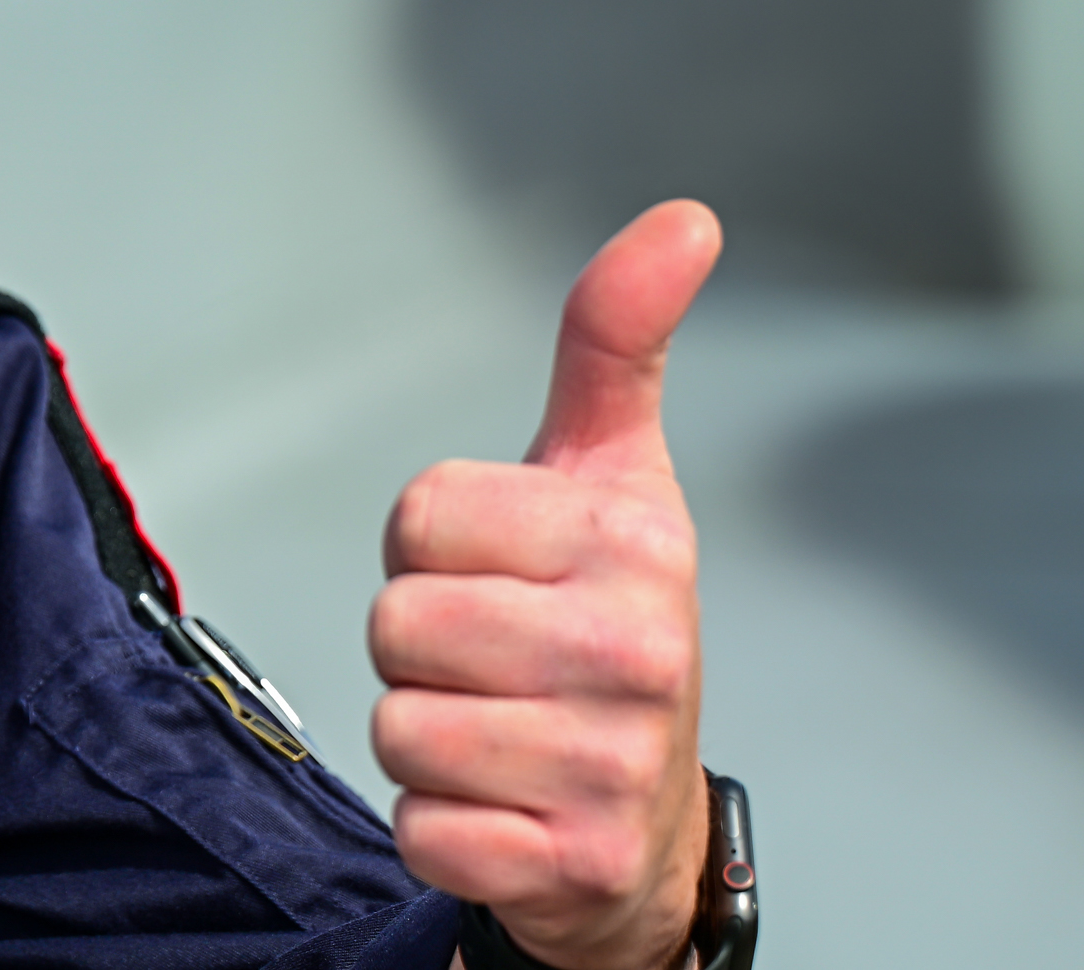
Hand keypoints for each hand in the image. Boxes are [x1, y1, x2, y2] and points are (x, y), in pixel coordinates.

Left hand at [370, 200, 719, 969]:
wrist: (644, 828)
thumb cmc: (603, 625)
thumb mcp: (612, 474)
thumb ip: (617, 341)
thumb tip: (686, 218)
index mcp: (635, 540)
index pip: (419, 514)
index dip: (430, 548)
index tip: (498, 573)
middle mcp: (637, 649)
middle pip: (397, 622)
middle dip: (421, 647)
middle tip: (496, 664)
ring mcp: (611, 764)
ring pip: (398, 724)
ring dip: (425, 738)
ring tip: (501, 735)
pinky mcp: (573, 866)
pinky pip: (421, 831)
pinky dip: (440, 828)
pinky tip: (504, 812)